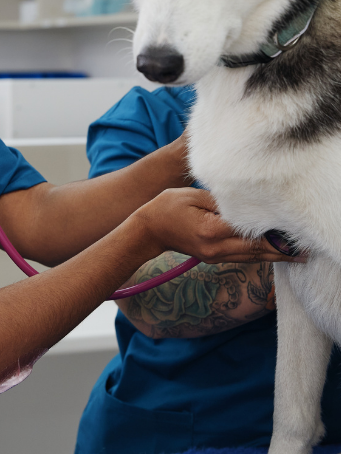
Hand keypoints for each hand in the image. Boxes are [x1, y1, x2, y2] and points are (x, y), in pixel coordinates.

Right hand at [132, 187, 304, 264]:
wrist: (149, 230)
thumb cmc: (168, 206)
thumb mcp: (193, 196)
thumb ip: (221, 202)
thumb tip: (247, 206)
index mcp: (211, 230)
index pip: (249, 231)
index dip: (271, 230)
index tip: (291, 228)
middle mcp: (216, 247)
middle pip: (256, 250)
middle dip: (282, 250)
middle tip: (304, 249)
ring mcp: (215, 255)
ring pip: (252, 257)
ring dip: (275, 257)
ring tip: (297, 255)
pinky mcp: (214, 257)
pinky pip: (242, 258)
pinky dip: (260, 256)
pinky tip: (273, 254)